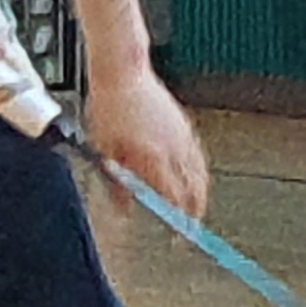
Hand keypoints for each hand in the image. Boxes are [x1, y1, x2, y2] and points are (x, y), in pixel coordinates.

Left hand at [80, 62, 209, 218]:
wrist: (123, 71)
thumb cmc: (109, 105)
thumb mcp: (104, 148)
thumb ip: (117, 181)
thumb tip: (124, 206)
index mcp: (153, 158)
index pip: (173, 199)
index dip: (179, 221)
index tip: (180, 235)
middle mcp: (172, 149)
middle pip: (194, 189)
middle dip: (196, 211)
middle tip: (193, 227)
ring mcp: (181, 136)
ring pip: (200, 173)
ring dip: (201, 193)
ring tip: (198, 207)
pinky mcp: (183, 124)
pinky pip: (197, 155)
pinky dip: (200, 171)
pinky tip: (196, 175)